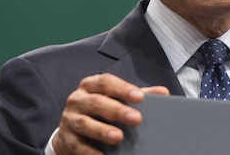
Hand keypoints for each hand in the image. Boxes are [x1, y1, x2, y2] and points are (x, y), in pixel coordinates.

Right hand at [53, 73, 168, 154]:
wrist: (72, 130)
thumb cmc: (99, 110)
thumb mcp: (116, 99)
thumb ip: (137, 95)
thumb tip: (162, 92)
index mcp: (91, 85)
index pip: (106, 82)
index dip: (122, 89)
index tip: (140, 97)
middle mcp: (78, 100)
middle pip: (96, 102)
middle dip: (117, 111)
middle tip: (136, 119)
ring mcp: (70, 119)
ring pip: (84, 123)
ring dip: (102, 131)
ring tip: (119, 137)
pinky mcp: (66, 139)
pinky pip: (78, 145)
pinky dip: (91, 151)